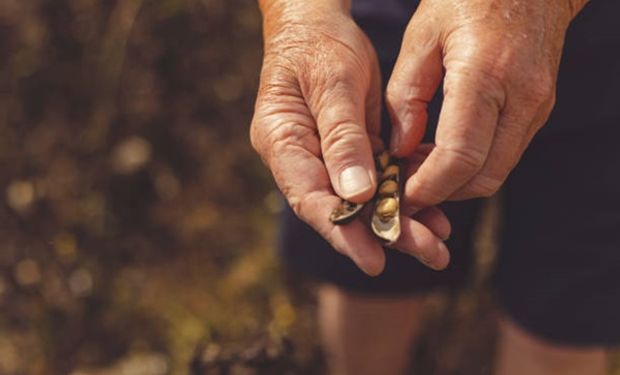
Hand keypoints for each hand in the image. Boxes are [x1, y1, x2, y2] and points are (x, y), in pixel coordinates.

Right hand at [251, 3, 450, 274]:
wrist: (316, 22)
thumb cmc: (316, 45)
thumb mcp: (333, 84)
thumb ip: (342, 138)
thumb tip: (357, 195)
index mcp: (282, 143)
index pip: (311, 199)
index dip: (343, 233)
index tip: (376, 260)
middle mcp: (301, 158)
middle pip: (341, 208)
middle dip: (386, 233)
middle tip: (431, 253)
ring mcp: (325, 156)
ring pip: (363, 198)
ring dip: (402, 218)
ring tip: (440, 239)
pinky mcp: (349, 149)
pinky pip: (377, 176)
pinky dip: (404, 190)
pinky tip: (434, 206)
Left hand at [386, 0, 587, 207]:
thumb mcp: (421, 37)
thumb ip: (406, 96)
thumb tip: (400, 148)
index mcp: (486, 76)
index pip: (460, 157)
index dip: (429, 186)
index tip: (403, 195)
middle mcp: (522, 98)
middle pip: (484, 177)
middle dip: (443, 192)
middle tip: (408, 187)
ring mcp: (537, 106)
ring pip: (497, 171)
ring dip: (458, 181)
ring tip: (421, 169)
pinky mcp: (540, 109)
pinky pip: (505, 153)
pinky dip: (474, 165)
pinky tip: (445, 151)